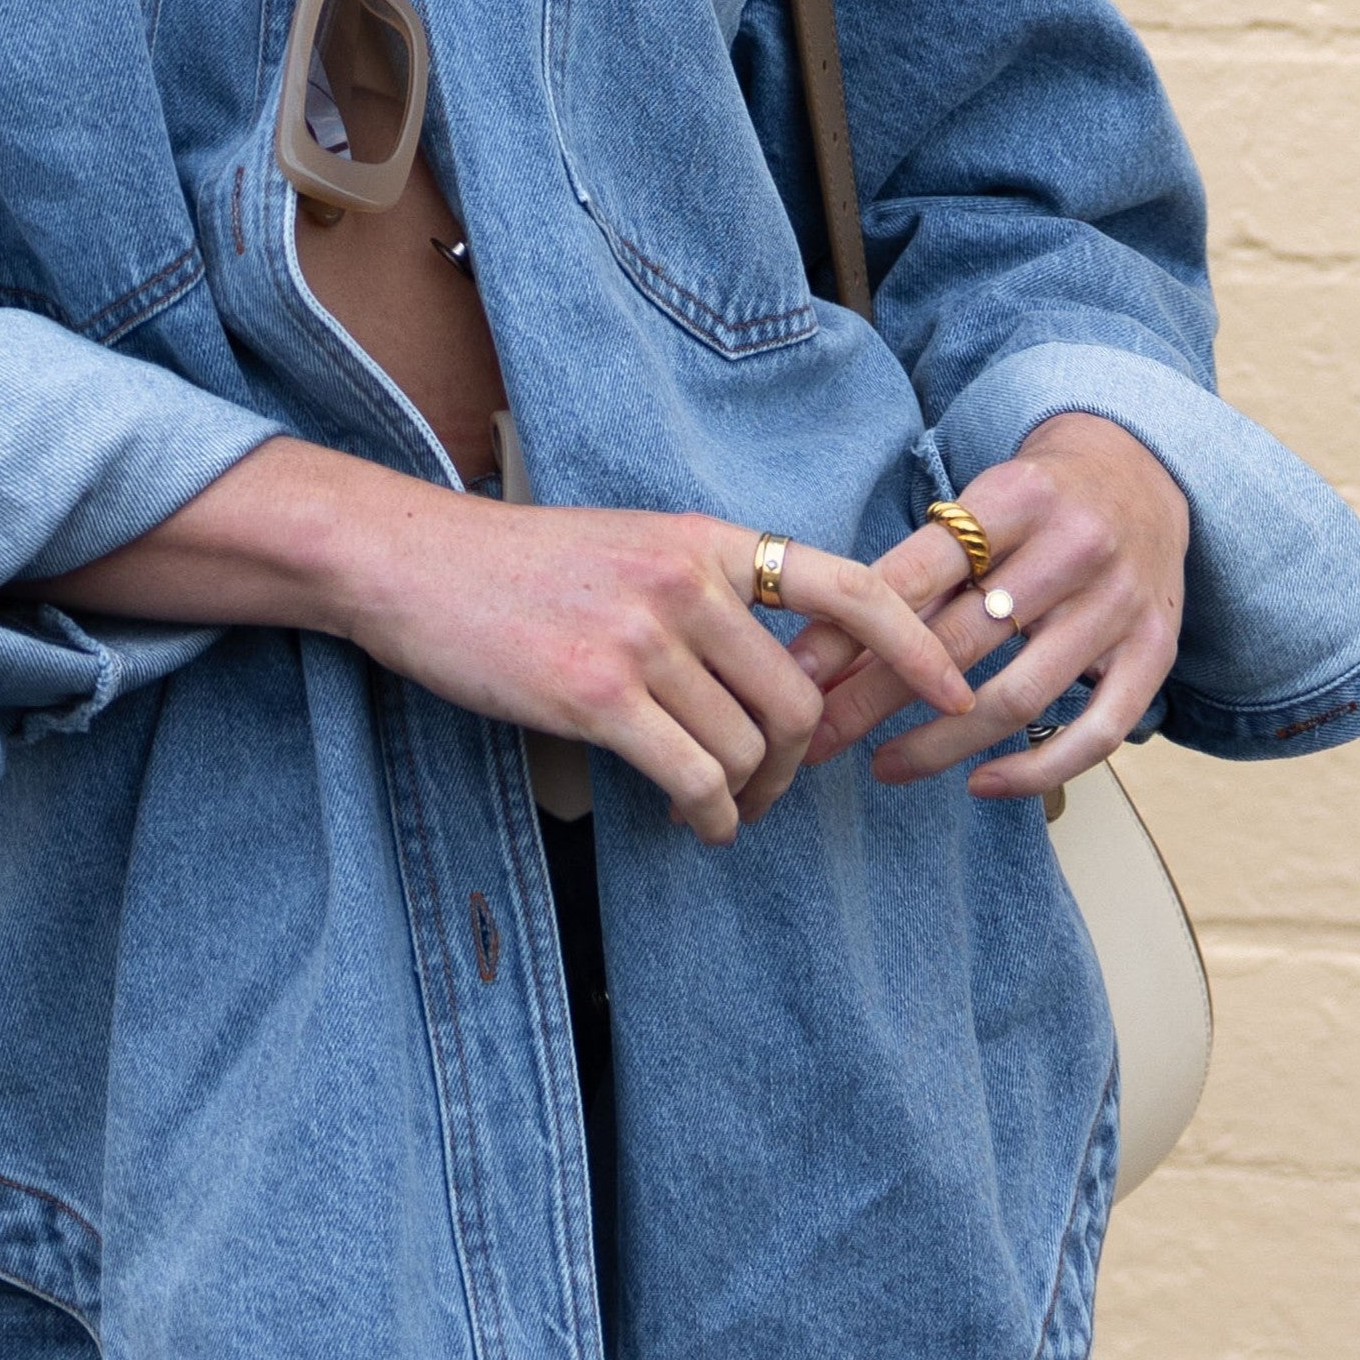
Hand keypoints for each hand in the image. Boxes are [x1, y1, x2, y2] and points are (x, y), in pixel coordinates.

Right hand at [331, 492, 980, 846]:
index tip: (952, 690)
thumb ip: (707, 590)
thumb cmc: (517, 567)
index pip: (848, 585)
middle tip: (768, 792)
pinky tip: (688, 819)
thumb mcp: (632, 546)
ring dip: (745, 798)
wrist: (408, 562)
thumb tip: (781, 670)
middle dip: (799, 764)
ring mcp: (644, 636)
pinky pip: (695, 778)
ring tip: (713, 808)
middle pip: (802, 698)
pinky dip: (708, 815)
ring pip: (749, 748)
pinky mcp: (597, 693)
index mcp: (708, 540)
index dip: (914, 643)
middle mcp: (689, 581)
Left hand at [800, 415, 1188, 799]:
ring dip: (938, 744)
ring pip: (1016, 696)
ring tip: (882, 765)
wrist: (1143, 472)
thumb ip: (911, 574)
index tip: (798, 680)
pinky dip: (1035, 771)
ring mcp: (1120, 604)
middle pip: (956, 642)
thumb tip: (815, 654)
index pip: (916, 576)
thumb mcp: (975, 508)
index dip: (848, 635)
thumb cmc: (1034, 502)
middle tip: (819, 738)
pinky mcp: (1155, 652)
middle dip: (874, 698)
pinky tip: (979, 785)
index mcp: (1016, 498)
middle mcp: (1074, 548)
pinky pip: (1096, 734)